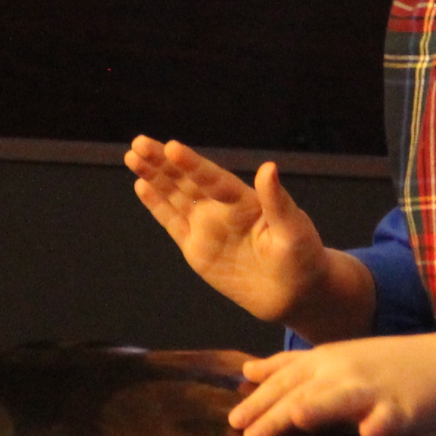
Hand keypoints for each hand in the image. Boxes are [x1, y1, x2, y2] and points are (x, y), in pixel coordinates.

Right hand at [125, 137, 367, 334]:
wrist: (294, 292)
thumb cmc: (303, 257)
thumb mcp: (294, 229)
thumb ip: (277, 201)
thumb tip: (269, 167)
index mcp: (245, 200)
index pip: (213, 178)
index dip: (192, 164)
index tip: (172, 147)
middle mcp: (222, 208)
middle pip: (187, 181)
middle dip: (162, 162)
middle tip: (138, 143)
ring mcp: (207, 226)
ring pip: (175, 196)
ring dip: (154, 177)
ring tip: (132, 156)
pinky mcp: (196, 248)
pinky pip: (172, 222)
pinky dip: (157, 204)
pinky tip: (141, 185)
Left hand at [227, 328, 435, 435]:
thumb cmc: (383, 367)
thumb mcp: (334, 359)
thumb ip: (291, 366)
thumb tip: (247, 370)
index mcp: (326, 360)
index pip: (285, 378)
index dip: (259, 398)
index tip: (232, 421)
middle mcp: (346, 371)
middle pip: (305, 390)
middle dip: (276, 411)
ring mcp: (375, 389)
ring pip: (343, 398)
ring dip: (320, 407)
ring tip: (297, 418)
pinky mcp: (404, 409)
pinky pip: (391, 419)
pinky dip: (380, 424)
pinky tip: (369, 435)